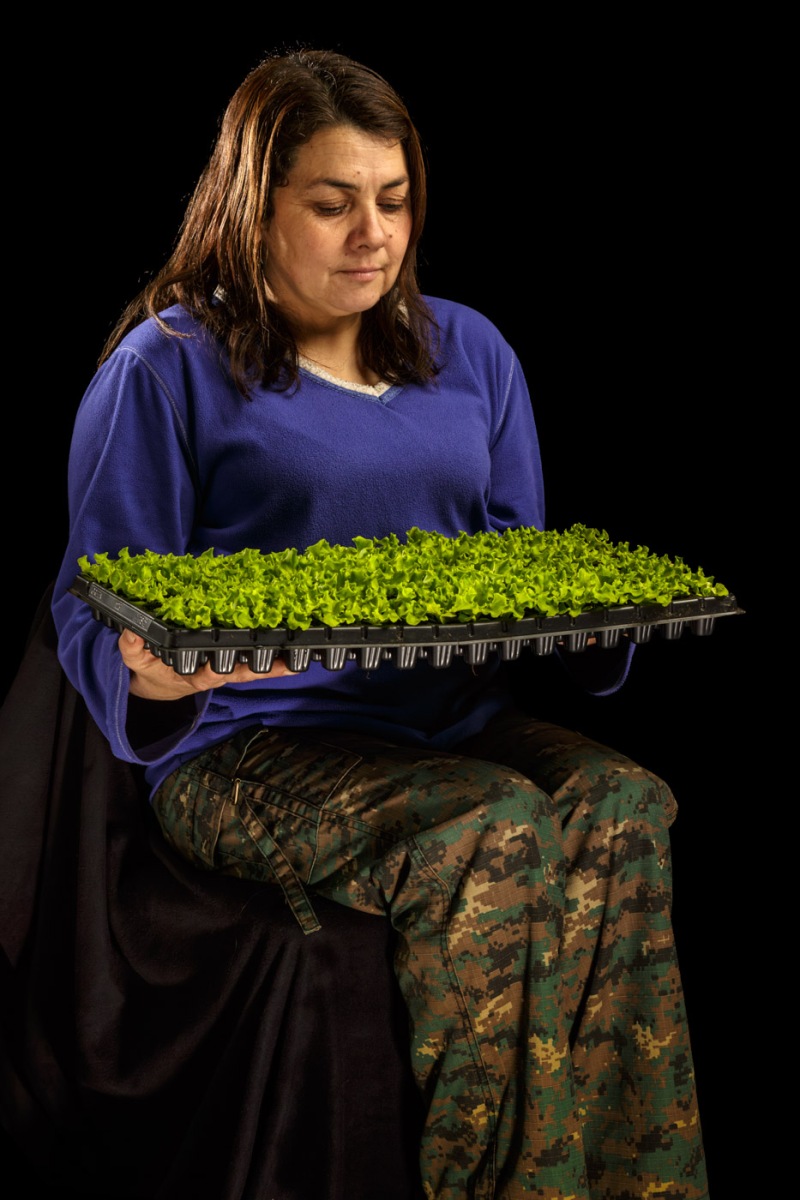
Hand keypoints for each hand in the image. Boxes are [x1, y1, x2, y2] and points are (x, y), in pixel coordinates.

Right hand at [119, 630, 295, 699]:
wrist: (160, 683)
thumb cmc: (151, 669)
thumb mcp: (135, 661)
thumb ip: (132, 648)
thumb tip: (130, 631)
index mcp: (191, 675)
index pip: (207, 674)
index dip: (216, 671)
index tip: (223, 669)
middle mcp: (214, 675)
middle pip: (241, 675)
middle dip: (263, 670)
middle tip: (287, 665)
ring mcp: (226, 670)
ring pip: (254, 670)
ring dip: (276, 667)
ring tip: (298, 661)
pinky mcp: (234, 662)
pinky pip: (256, 661)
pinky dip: (275, 658)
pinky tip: (294, 650)